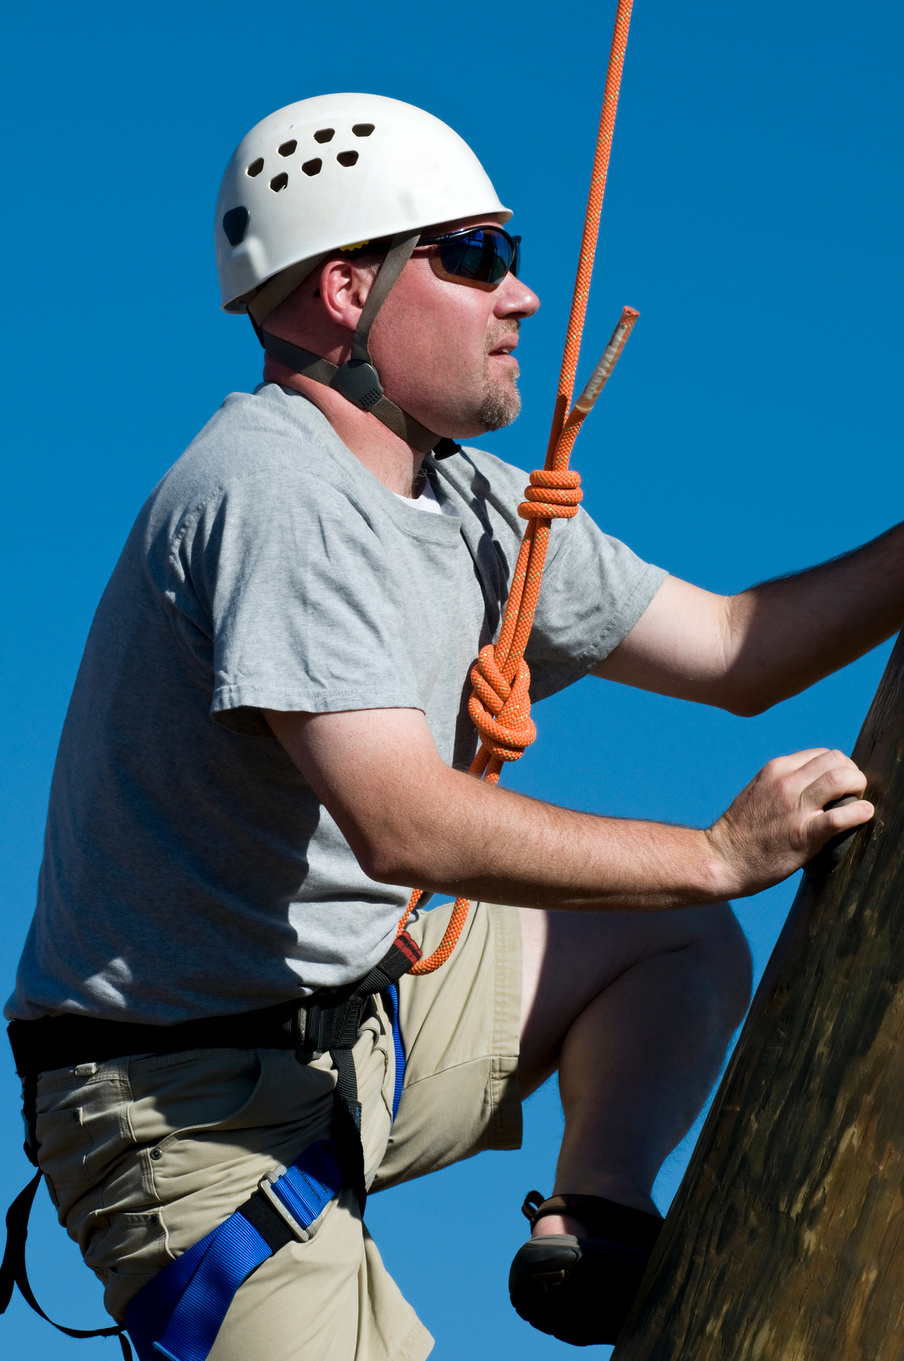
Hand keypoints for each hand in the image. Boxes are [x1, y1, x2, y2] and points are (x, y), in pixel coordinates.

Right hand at [705, 749, 872, 897]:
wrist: (723, 858)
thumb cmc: (742, 831)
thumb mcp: (759, 792)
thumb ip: (784, 784)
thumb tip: (815, 784)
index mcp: (776, 770)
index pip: (822, 754)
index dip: (840, 766)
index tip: (842, 783)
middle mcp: (786, 783)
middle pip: (836, 760)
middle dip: (853, 773)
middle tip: (854, 792)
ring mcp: (795, 808)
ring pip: (841, 779)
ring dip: (858, 787)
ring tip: (859, 801)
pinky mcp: (803, 834)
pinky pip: (840, 817)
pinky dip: (859, 813)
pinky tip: (863, 814)